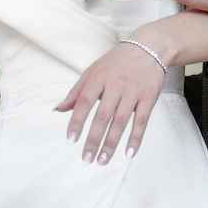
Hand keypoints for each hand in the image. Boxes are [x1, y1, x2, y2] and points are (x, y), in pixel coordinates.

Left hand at [55, 41, 168, 163]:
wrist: (149, 47)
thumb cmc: (116, 62)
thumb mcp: (93, 71)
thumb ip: (76, 91)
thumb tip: (58, 109)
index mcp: (98, 78)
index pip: (84, 102)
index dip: (77, 122)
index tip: (71, 140)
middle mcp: (115, 85)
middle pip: (102, 116)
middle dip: (93, 140)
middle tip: (86, 159)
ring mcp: (133, 92)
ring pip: (120, 122)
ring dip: (111, 144)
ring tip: (103, 160)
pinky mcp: (149, 98)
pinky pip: (142, 121)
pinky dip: (135, 138)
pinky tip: (129, 153)